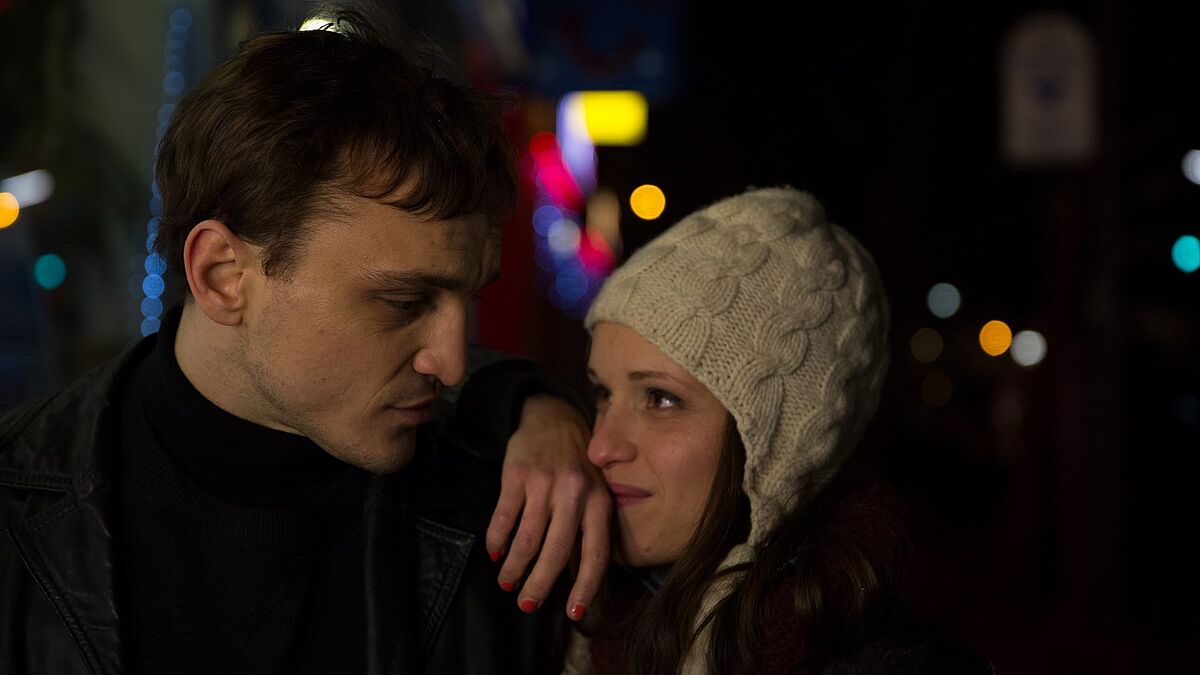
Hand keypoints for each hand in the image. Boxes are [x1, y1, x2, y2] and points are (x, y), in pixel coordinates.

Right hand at [487, 394, 610, 621]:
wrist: (553, 417)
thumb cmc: (576, 466)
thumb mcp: (593, 495)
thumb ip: (587, 534)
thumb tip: (580, 581)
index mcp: (599, 503)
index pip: (596, 554)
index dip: (585, 588)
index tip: (573, 614)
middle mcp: (575, 494)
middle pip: (556, 552)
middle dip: (539, 584)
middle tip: (526, 604)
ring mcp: (545, 484)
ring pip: (527, 539)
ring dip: (515, 567)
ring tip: (507, 581)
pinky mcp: (517, 475)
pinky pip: (504, 517)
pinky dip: (497, 539)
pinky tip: (495, 552)